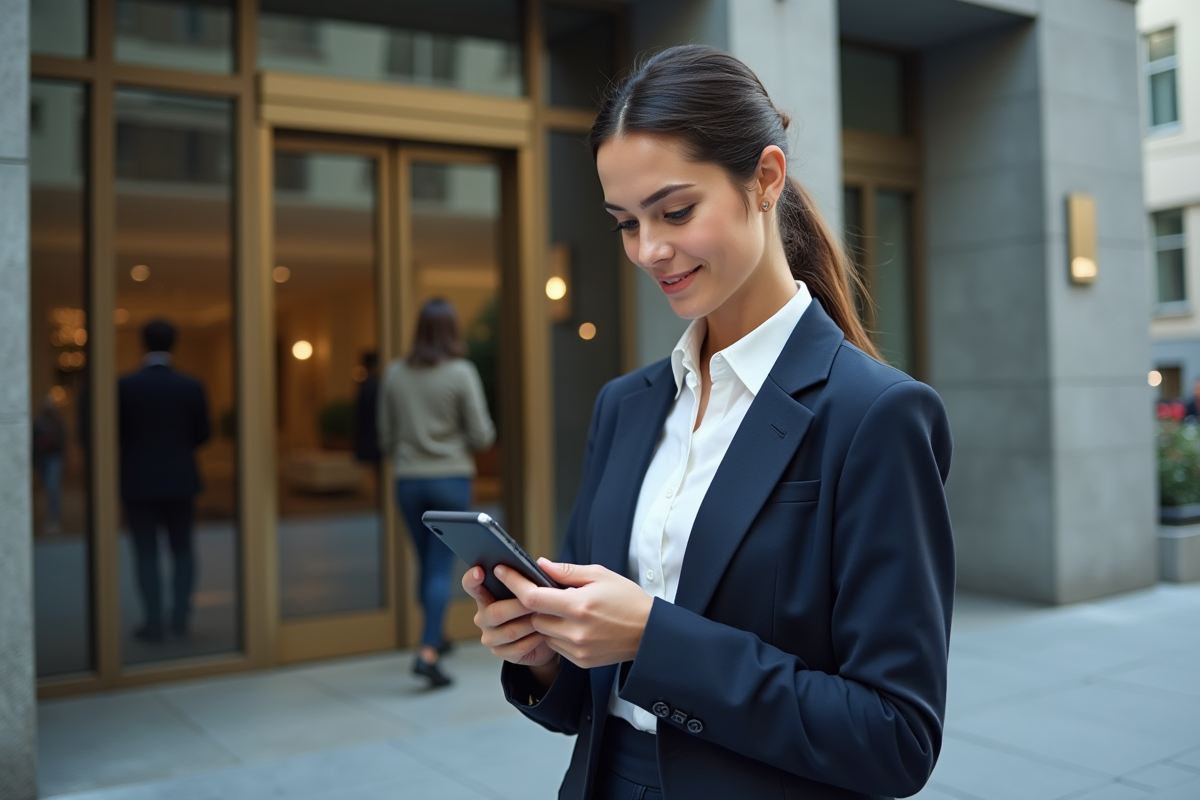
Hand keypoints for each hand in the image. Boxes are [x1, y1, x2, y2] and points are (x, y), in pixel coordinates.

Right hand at [462, 566, 558, 674]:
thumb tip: (540, 563)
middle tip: (537, 601)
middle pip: (495, 612)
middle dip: (519, 606)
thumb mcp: (539, 588)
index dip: (472, 579)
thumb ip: (536, 576)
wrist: (548, 636)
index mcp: (487, 596)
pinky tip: (545, 633)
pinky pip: (518, 647)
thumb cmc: (540, 606)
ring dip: (531, 624)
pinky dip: (534, 640)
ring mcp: (491, 637)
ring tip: (547, 616)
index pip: (471, 586)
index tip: (479, 571)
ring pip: (509, 631)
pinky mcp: (502, 653)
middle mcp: (484, 617)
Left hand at [497, 559, 653, 669]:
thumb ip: (567, 572)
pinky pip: (556, 646)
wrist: (649, 633)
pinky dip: (558, 634)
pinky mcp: (580, 661)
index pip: (533, 597)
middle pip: (534, 617)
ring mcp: (577, 649)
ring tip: (565, 609)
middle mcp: (575, 631)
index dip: (514, 584)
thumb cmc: (627, 599)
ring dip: (546, 620)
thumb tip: (539, 564)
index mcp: (579, 606)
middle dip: (534, 604)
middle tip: (543, 592)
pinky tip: (575, 625)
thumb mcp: (600, 575)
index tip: (502, 572)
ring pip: (543, 633)